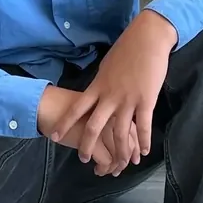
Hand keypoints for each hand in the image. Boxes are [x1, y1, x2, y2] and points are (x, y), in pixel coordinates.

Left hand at [38, 9, 177, 174]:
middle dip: (87, 145)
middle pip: (94, 126)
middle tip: (83, 159)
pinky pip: (143, 125)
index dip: (65, 123)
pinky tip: (143, 152)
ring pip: (120, 132)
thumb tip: (96, 91)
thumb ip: (101, 82)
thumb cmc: (127, 48)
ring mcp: (128, 99)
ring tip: (119, 164)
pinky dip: (143, 141)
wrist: (147, 38)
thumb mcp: (106, 66)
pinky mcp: (146, 100)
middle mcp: (110, 96)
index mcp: (98, 86)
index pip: (76, 108)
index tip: (54, 136)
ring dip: (119, 151)